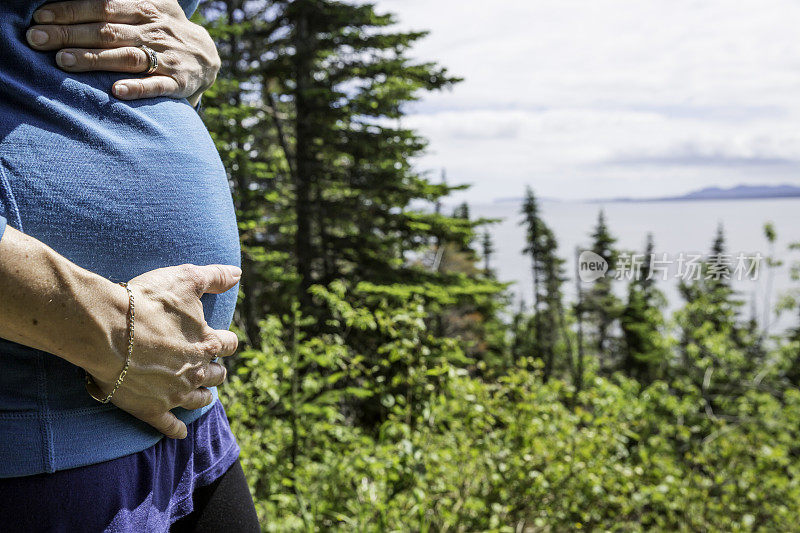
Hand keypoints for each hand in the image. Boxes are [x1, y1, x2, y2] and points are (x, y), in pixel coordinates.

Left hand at [26, 0, 220, 105]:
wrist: (208, 57)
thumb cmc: (163, 32)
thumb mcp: (149, 7)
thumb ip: (119, 2)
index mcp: (146, 9)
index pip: (103, 6)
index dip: (71, 10)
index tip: (40, 17)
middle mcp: (155, 31)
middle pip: (108, 31)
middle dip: (69, 34)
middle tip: (36, 39)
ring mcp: (168, 57)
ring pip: (126, 57)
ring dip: (93, 59)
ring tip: (62, 61)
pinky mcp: (179, 83)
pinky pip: (156, 86)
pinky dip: (137, 88)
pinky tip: (116, 91)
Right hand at [86, 263, 240, 438]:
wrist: (106, 329)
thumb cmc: (147, 302)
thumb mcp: (186, 279)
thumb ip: (215, 277)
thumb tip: (238, 273)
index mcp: (208, 343)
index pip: (228, 344)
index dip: (225, 341)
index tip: (221, 341)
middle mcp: (197, 371)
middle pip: (216, 375)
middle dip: (215, 370)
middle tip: (210, 368)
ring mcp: (176, 393)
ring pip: (200, 400)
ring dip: (203, 396)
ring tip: (203, 395)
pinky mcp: (152, 409)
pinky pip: (170, 426)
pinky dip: (176, 430)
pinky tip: (179, 433)